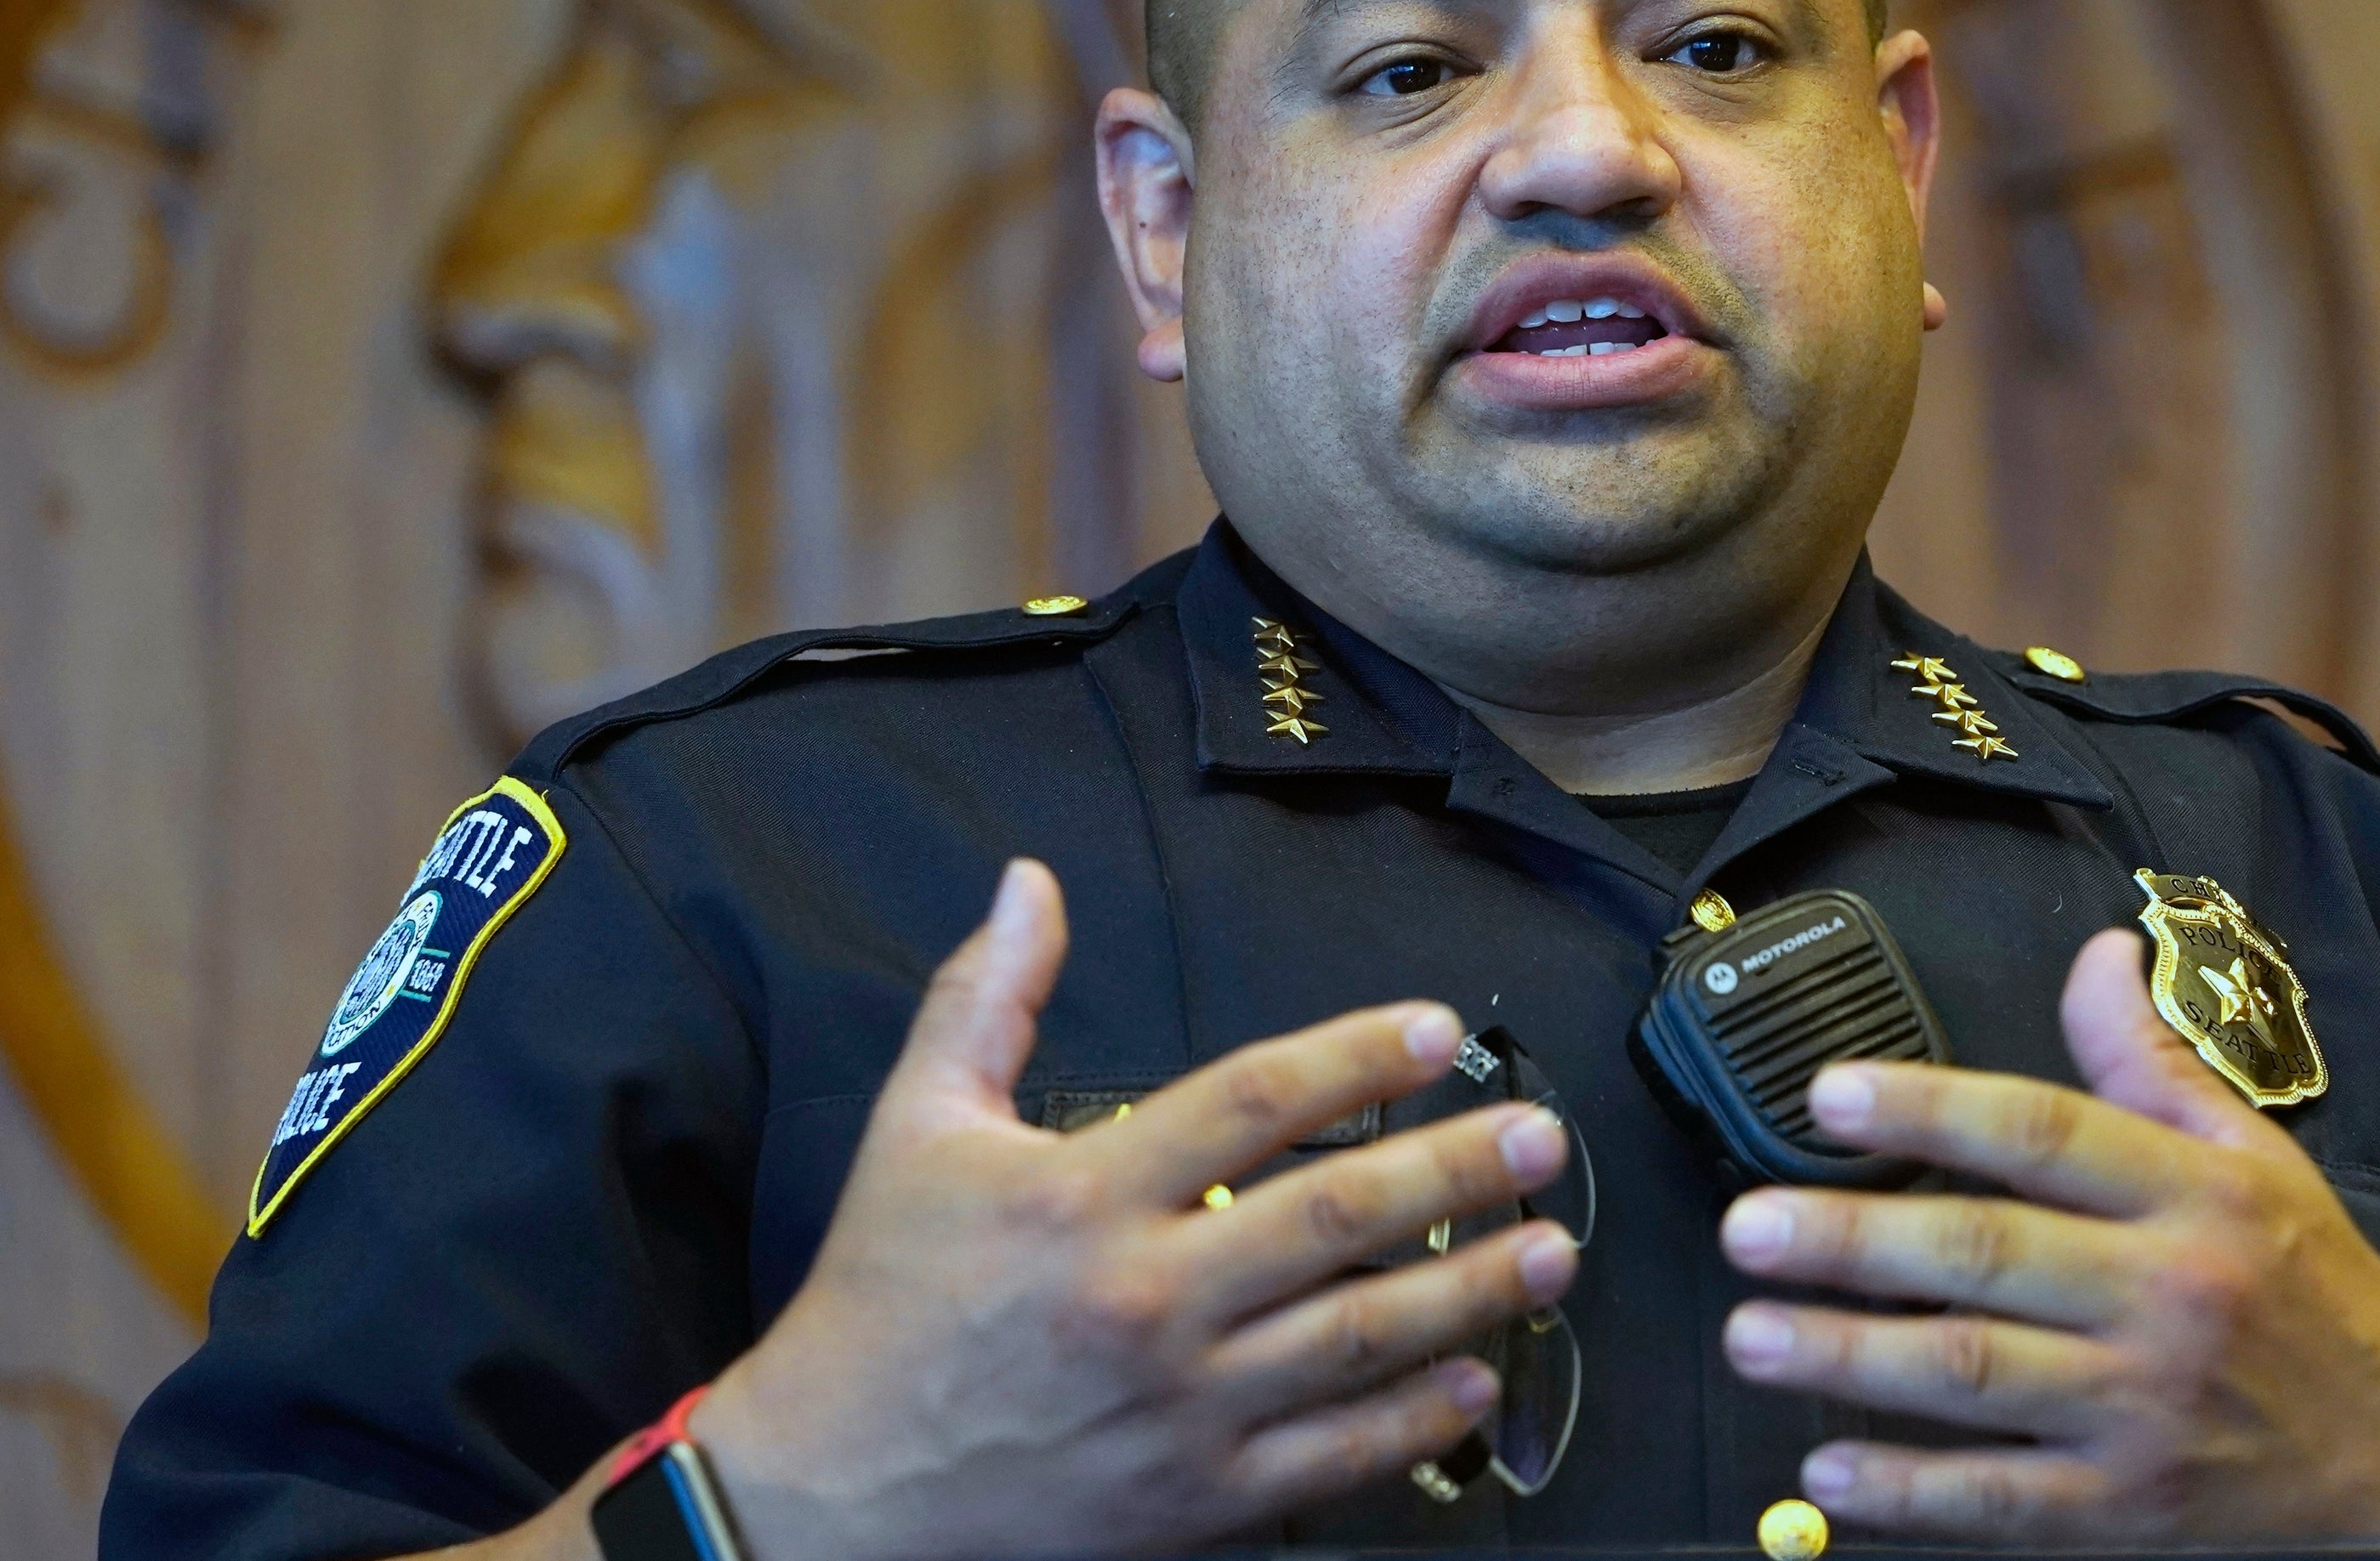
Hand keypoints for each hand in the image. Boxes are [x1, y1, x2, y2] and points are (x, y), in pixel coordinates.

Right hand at [687, 860, 1576, 1560]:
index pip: (1250, 1103)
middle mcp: (1144, 1296)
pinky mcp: (1194, 1497)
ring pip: (1358, 1338)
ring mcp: (1178, 1406)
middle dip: (1455, 1170)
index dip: (1354, 1057)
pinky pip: (1333, 1458)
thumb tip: (1029, 882)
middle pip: (1335, 1218)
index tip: (1434, 1031)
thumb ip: (985, 996)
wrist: (830, 1494)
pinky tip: (1476, 1381)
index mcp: (1082, 1195)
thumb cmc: (878, 1304)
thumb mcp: (917, 1126)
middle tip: (1539, 1139)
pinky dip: (1416, 1422)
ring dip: (1471, 1291)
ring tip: (1549, 1250)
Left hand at [1716, 928, 2379, 1545]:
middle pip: (1987, 1256)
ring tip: (1754, 1333)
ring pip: (1977, 1377)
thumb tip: (2095, 952)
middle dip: (1854, 1242)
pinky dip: (1911, 1491)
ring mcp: (2149, 1412)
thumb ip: (2156, 1065)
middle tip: (1749, 1228)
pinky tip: (1829, 1469)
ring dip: (1851, 1356)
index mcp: (2199, 1197)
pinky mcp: (2135, 1510)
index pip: (2044, 1132)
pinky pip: (2003, 1502)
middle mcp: (2171, 1297)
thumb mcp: (2261, 1163)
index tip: (1828, 1094)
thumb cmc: (2324, 1307)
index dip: (1929, 1108)